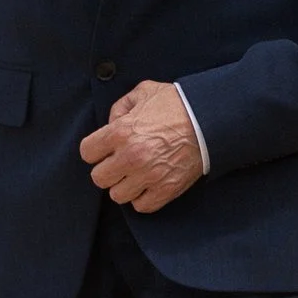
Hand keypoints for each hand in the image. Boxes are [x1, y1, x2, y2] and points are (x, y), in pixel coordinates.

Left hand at [81, 81, 206, 214]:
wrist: (210, 120)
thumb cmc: (177, 104)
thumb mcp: (145, 91)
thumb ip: (121, 106)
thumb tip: (111, 123)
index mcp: (121, 132)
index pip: (87, 152)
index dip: (95, 150)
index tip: (104, 149)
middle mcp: (131, 157)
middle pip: (99, 178)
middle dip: (108, 169)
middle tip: (120, 163)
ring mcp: (148, 176)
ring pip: (117, 195)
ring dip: (124, 185)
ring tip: (135, 175)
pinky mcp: (165, 190)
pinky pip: (141, 206)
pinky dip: (142, 198)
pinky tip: (148, 185)